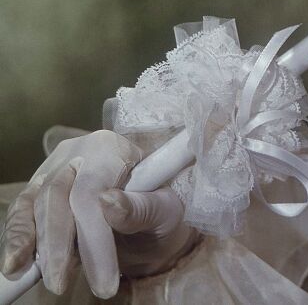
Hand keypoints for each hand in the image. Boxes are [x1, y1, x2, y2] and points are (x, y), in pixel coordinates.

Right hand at [1, 129, 198, 298]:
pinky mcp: (38, 189)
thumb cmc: (160, 210)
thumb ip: (139, 207)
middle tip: (61, 285)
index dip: (92, 239)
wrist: (148, 219)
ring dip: (31, 243)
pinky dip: (15, 238)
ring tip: (40, 278)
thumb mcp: (164, 209)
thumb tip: (108, 203)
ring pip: (32, 204)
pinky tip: (15, 265)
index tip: (103, 281)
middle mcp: (78, 153)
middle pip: (56, 196)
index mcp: (112, 149)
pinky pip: (21, 211)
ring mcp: (54, 169)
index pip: (92, 192)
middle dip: (55, 246)